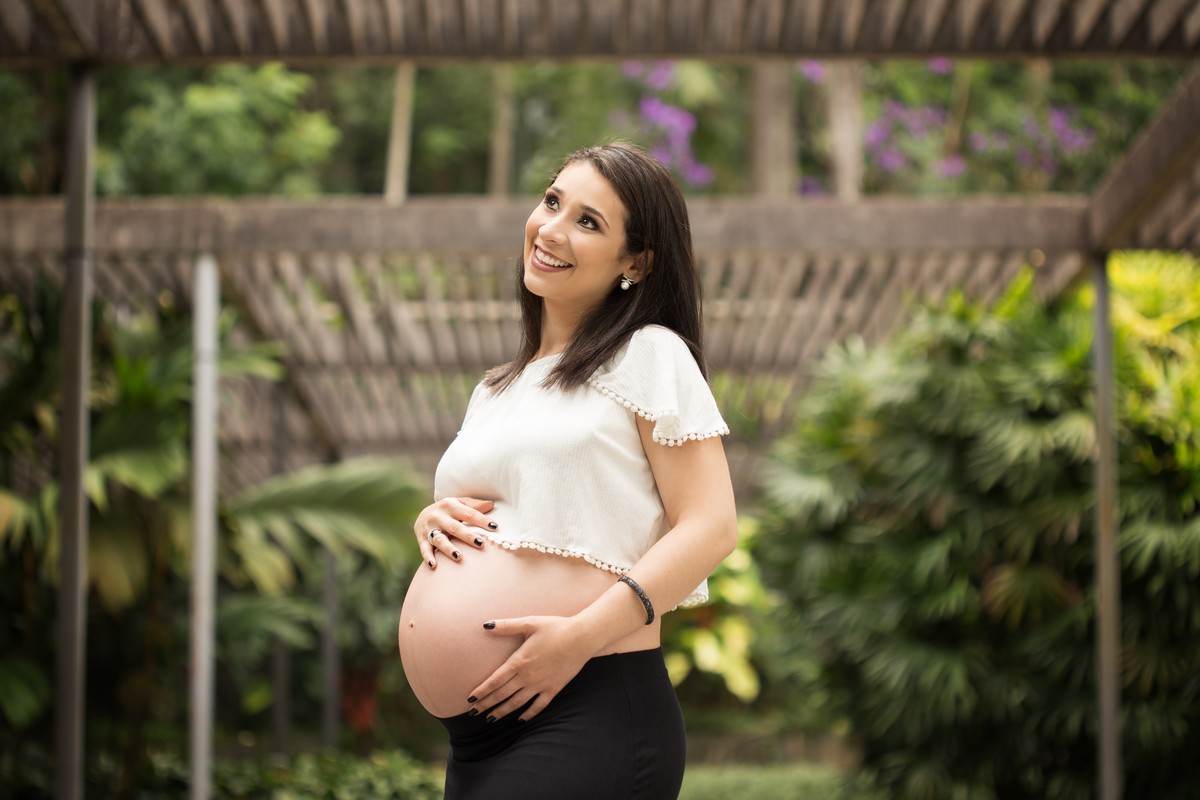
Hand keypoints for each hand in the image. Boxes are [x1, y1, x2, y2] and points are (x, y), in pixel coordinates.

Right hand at [414, 497, 497, 568]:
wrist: (423, 515)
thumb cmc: (448, 510)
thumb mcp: (459, 503)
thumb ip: (474, 505)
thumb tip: (491, 504)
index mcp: (450, 505)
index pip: (469, 513)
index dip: (482, 520)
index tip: (494, 527)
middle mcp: (439, 516)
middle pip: (455, 527)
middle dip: (467, 536)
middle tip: (480, 543)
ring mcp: (429, 529)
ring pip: (439, 539)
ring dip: (448, 549)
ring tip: (459, 557)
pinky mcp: (422, 540)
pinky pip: (425, 549)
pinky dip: (428, 557)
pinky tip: (434, 565)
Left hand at [467, 616, 594, 722]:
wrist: (582, 637)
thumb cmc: (555, 627)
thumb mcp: (530, 622)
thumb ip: (507, 626)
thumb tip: (485, 625)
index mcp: (519, 661)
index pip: (495, 681)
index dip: (481, 691)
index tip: (470, 700)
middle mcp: (527, 677)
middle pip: (502, 694)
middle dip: (486, 704)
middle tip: (473, 713)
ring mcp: (541, 685)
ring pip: (517, 703)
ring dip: (502, 712)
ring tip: (490, 719)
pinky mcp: (553, 689)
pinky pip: (538, 706)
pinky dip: (528, 714)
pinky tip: (520, 719)